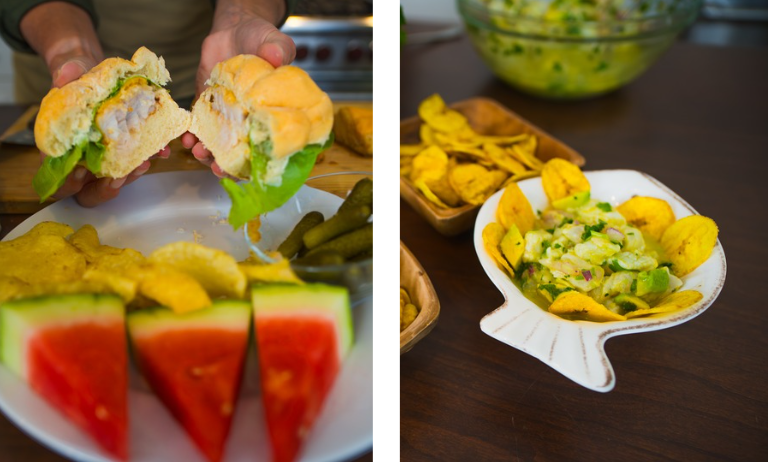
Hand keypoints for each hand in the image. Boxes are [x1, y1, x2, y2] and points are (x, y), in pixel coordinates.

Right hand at [40, 58, 170, 206]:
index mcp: (60, 149)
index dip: (67, 182)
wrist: (98, 76)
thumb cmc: (78, 78)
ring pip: (115, 181)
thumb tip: (65, 76)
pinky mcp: (127, 153)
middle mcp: (81, 161)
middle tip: (118, 177)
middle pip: (88, 191)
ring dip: (131, 175)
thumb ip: (66, 73)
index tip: (80, 172)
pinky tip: (160, 149)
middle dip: (104, 188)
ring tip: (144, 162)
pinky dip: (149, 158)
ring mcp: (105, 160)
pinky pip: (137, 164)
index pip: (57, 179)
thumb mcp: (70, 70)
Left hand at [184, 0, 294, 176]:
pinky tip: (186, 137)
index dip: (259, 160)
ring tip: (198, 152)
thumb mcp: (274, 40)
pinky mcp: (207, 106)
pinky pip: (199, 126)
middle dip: (228, 165)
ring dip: (208, 153)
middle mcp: (250, 120)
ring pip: (218, 144)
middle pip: (241, 152)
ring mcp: (227, 116)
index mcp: (270, 113)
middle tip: (217, 169)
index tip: (249, 170)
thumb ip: (278, 48)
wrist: (234, 29)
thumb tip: (277, 56)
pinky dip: (192, 134)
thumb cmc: (261, 38)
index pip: (268, 145)